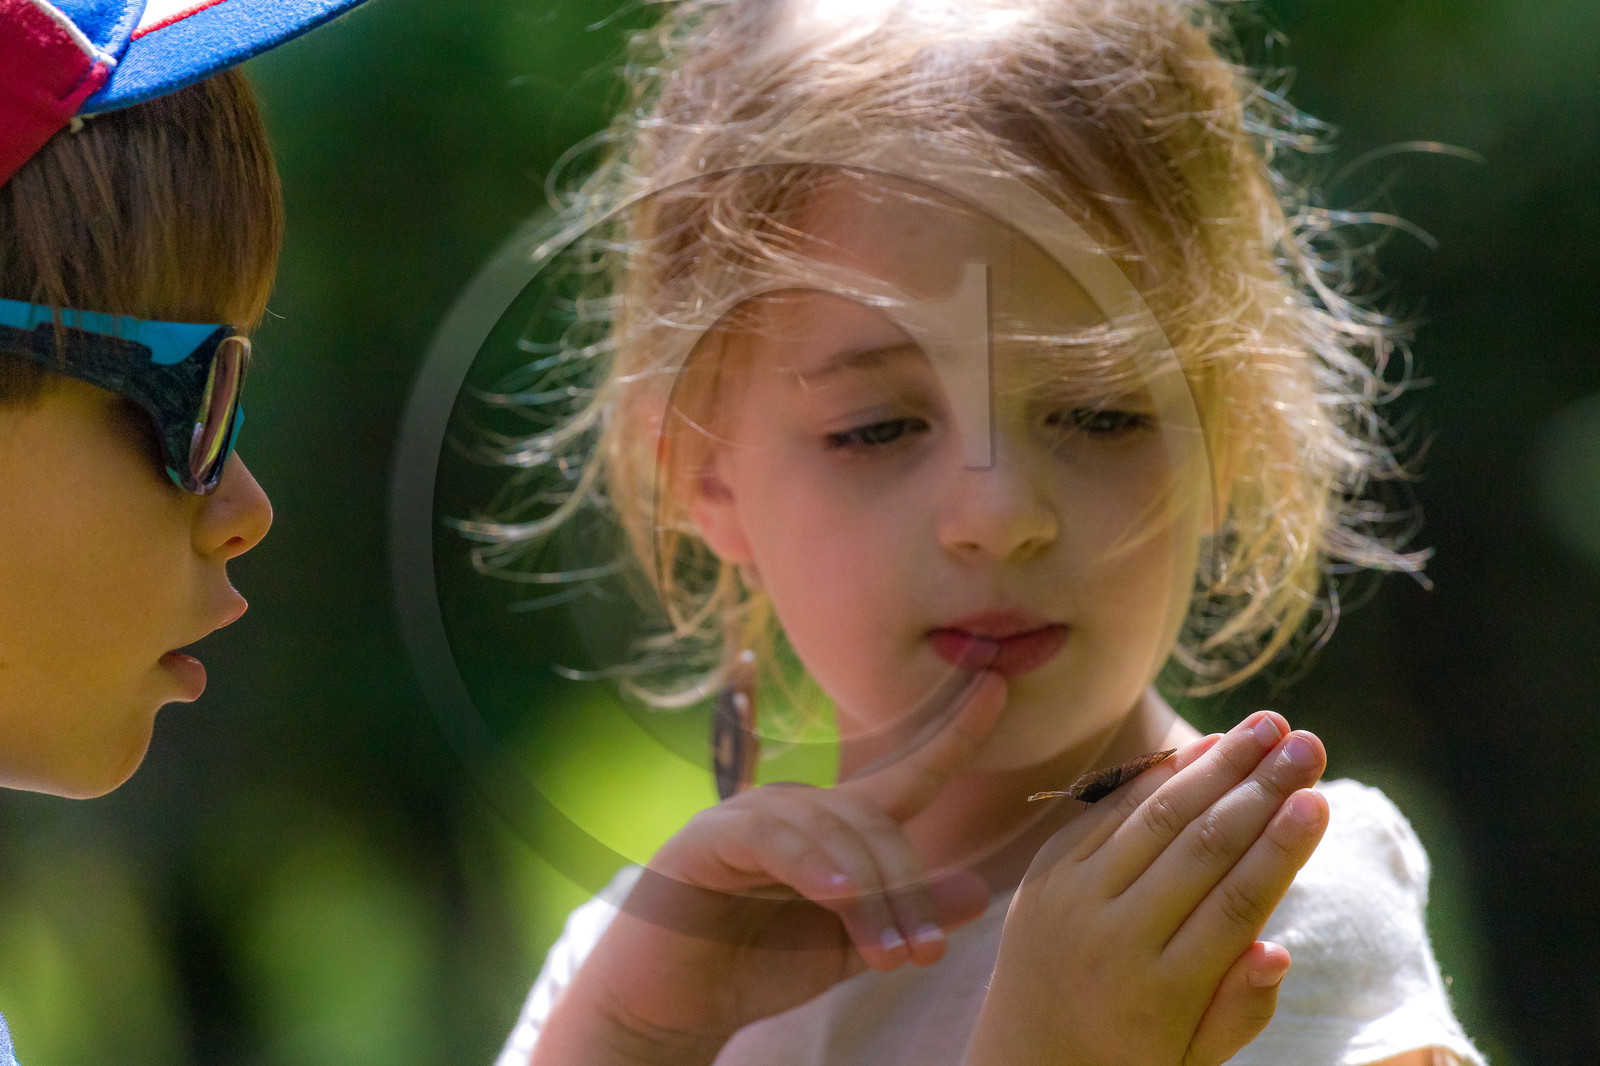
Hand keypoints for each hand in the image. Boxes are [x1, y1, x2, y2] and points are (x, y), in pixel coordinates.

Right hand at [533, 671, 1006, 1065]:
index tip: (997, 685)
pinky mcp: (709, 839)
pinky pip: (774, 840)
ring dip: (871, 895)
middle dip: (908, 885)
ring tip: (890, 953)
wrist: (671, 1003)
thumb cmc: (756, 964)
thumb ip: (905, 916)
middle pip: (876, 820)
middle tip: (924, 953)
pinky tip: (836, 896)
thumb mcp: (850, 945)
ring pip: (833, 833)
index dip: (953, 734)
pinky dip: (811, 865)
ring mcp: (750, 817)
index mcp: (836, 828)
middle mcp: (797, 808)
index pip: (906, 777)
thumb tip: (979, 889)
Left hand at [964, 711, 1329, 1065]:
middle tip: (1309, 744)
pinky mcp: (1044, 875)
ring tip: (1269, 727)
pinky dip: (1158, 777)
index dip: (1278, 850)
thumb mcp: (1193, 1058)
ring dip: (1216, 766)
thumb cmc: (1131, 1058)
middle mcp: (1113, 939)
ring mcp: (1072, 901)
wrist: (1022, 1058)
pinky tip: (1205, 748)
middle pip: (1199, 849)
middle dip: (1260, 790)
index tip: (1318, 802)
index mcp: (1161, 993)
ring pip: (1154, 818)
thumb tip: (1278, 949)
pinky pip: (1107, 813)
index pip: (1233, 907)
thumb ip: (1240, 1010)